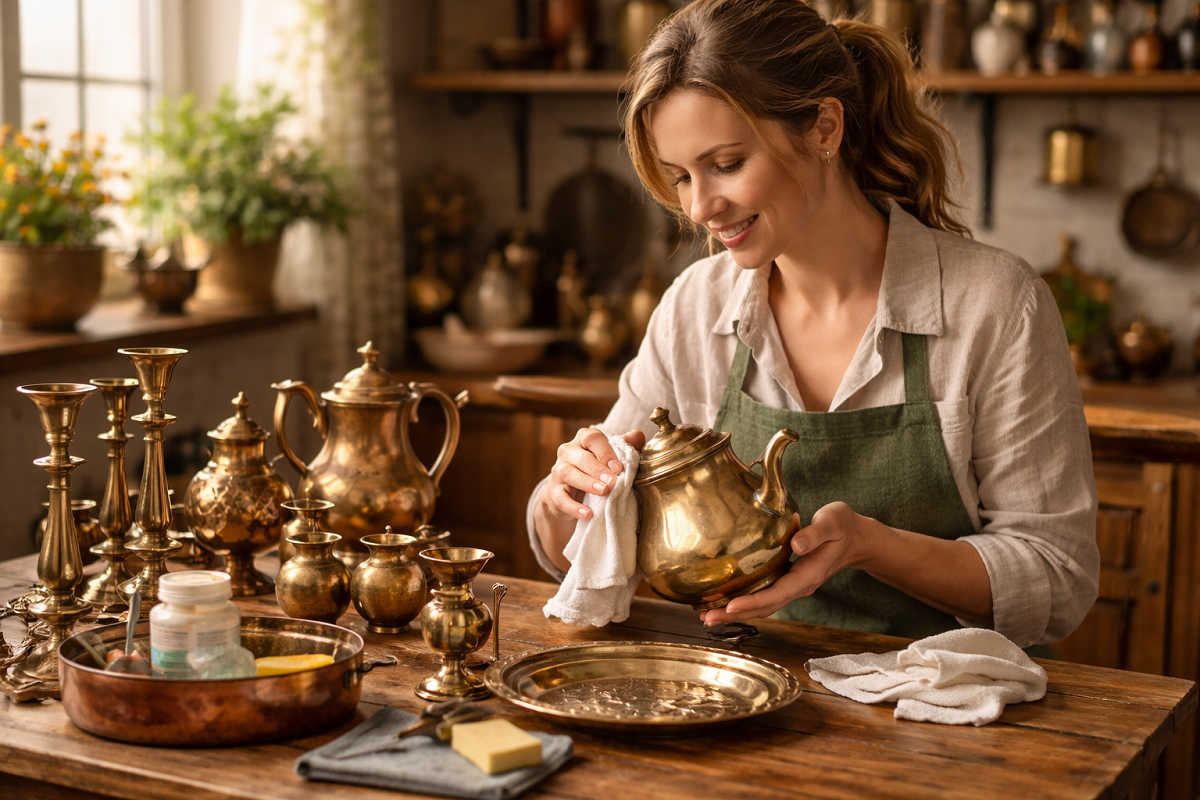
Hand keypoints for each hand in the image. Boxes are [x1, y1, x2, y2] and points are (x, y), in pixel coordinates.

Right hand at [539, 427, 646, 524]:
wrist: (571, 494)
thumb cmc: (596, 470)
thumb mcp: (610, 458)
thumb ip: (625, 447)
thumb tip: (638, 435)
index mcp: (583, 440)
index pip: (591, 438)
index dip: (605, 451)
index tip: (618, 467)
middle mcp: (568, 452)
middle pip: (580, 457)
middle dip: (598, 469)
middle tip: (613, 481)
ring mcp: (558, 472)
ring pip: (568, 474)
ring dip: (587, 484)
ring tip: (603, 492)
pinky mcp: (553, 492)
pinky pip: (561, 499)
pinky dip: (574, 507)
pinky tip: (588, 513)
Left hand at [699, 502, 867, 624]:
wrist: (855, 538)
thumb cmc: (842, 528)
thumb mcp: (832, 524)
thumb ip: (814, 534)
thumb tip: (796, 544)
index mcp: (808, 576)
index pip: (776, 594)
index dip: (752, 603)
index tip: (730, 607)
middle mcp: (798, 586)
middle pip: (764, 607)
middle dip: (735, 615)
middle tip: (706, 618)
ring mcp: (792, 586)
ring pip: (762, 606)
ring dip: (735, 613)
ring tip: (707, 616)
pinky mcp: (787, 581)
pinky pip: (763, 596)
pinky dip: (743, 602)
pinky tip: (724, 601)